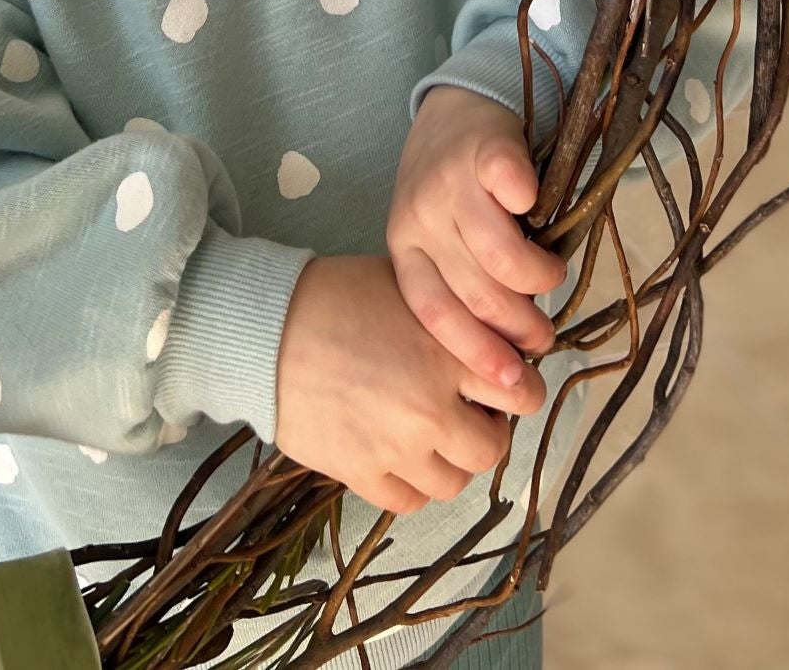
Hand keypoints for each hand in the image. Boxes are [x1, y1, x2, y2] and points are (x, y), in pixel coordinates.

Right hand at [275, 254, 534, 518]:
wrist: (268, 331)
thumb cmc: (337, 295)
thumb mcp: (407, 285)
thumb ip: (451, 316)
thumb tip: (488, 334)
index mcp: (447, 353)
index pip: (520, 391)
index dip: (519, 390)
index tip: (507, 387)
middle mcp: (431, 407)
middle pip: (491, 448)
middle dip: (487, 432)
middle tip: (469, 414)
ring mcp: (397, 448)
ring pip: (453, 483)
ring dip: (449, 462)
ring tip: (431, 437)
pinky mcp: (361, 474)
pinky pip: (408, 502)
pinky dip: (411, 485)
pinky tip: (401, 457)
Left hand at [386, 86, 570, 401]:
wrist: (457, 103)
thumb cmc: (453, 186)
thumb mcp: (439, 237)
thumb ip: (461, 282)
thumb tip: (510, 359)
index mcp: (406, 247)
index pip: (434, 312)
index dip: (474, 352)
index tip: (511, 382)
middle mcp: (420, 217)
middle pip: (476, 293)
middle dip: (520, 326)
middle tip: (545, 336)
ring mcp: (451, 183)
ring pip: (501, 257)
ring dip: (538, 277)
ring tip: (552, 275)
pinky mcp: (486, 151)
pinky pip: (516, 195)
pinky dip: (536, 211)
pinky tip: (543, 216)